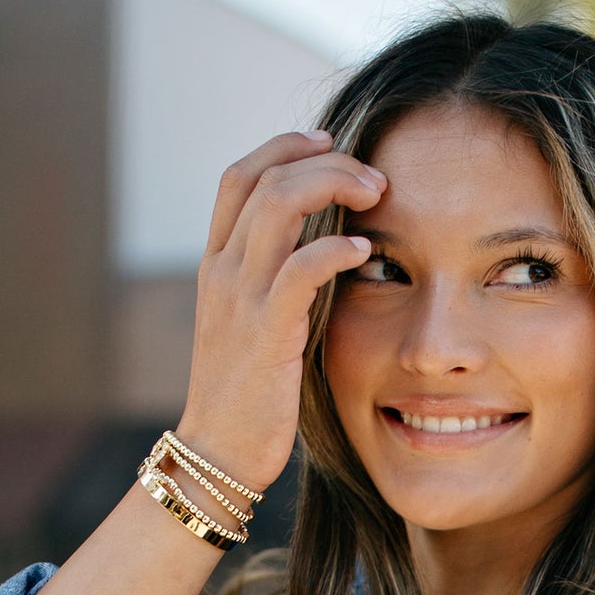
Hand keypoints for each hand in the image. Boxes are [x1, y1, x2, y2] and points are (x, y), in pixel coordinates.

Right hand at [176, 131, 384, 495]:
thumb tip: (323, 248)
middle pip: (264, 176)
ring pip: (279, 204)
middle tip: (372, 172)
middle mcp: (222, 270)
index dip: (284, 146)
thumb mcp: (253, 324)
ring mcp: (240, 297)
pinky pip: (302, 268)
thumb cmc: (247, 393)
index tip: (330, 142)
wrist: (217, 452)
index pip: (240, 175)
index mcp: (217, 264)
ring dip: (335, 185)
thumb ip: (277, 281)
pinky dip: (338, 248)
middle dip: (322, 158)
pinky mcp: (265, 331)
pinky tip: (366, 253)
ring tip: (377, 194)